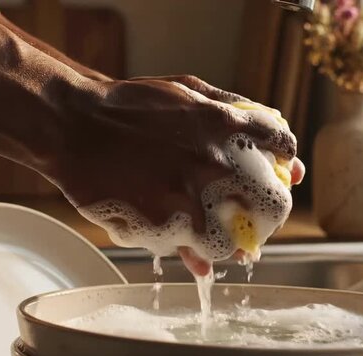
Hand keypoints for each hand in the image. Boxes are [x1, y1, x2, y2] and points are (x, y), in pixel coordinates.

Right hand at [45, 76, 303, 272]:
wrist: (76, 125)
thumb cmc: (131, 105)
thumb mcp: (187, 88)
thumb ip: (232, 106)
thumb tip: (273, 129)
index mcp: (224, 123)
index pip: (281, 144)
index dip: (286, 162)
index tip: (283, 175)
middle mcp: (214, 160)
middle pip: (268, 199)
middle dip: (270, 212)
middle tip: (261, 218)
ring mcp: (190, 193)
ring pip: (236, 233)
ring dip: (239, 242)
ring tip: (236, 247)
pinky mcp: (164, 221)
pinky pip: (197, 248)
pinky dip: (203, 257)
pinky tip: (203, 261)